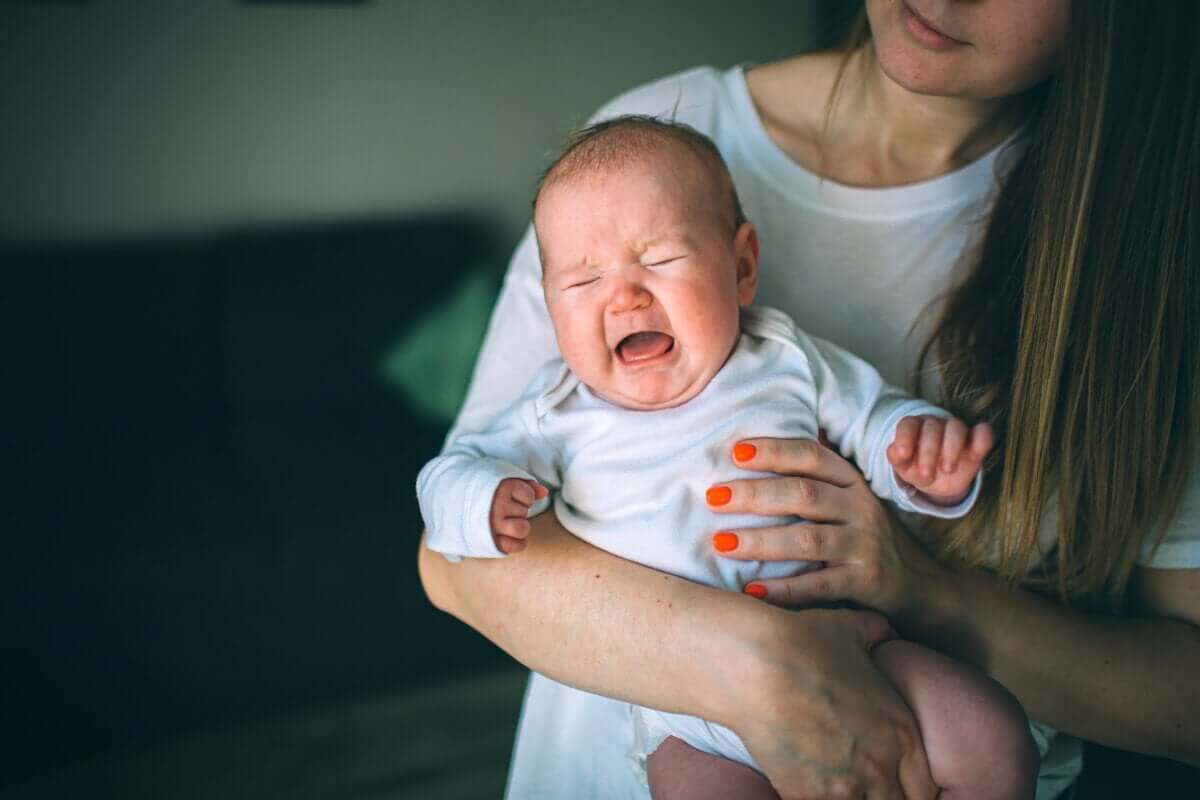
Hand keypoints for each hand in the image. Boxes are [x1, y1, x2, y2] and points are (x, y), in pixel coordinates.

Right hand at [489, 478, 548, 553]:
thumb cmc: (484, 489)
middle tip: (506, 509)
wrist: (452, 500)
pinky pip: (514, 546)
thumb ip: (526, 484)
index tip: (511, 496)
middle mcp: (497, 506)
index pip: (529, 496)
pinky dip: (518, 543)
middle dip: (519, 511)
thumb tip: (544, 492)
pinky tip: (512, 536)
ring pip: (522, 529)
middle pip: (525, 512)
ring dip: (520, 527)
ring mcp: (492, 524)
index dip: (525, 497)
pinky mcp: (489, 541)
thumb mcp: (503, 479)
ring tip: (509, 523)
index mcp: (501, 488)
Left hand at [707, 437, 949, 622]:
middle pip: (803, 495)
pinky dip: (784, 589)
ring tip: (721, 543)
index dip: (774, 451)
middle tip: (714, 497)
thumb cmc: (857, 533)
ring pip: (808, 539)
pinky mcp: (865, 582)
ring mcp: (864, 545)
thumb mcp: (843, 498)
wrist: (912, 581)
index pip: (811, 456)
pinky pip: (819, 585)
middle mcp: (860, 507)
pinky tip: (752, 591)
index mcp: (850, 481)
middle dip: (755, 494)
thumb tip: (743, 451)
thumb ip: (807, 478)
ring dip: (761, 541)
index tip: (735, 452)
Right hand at [732, 607, 935, 799]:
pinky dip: (813, 795)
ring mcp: (844, 785)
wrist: (754, 665)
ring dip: (847, 795)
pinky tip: (802, 779)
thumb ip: (879, 633)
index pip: (923, 785)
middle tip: (856, 777)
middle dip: (879, 792)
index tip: (890, 777)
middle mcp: (880, 764)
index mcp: (901, 730)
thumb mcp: (851, 627)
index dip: (907, 782)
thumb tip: (888, 634)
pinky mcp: (805, 795)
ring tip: (828, 778)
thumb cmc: (803, 641)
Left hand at [886, 416, 992, 505]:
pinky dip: (981, 440)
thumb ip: (896, 459)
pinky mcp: (976, 440)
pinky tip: (974, 456)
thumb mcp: (904, 467)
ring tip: (947, 469)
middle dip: (928, 452)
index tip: (903, 455)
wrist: (939, 481)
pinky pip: (983, 432)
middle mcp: (935, 424)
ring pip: (956, 427)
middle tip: (926, 475)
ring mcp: (956, 430)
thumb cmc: (918, 468)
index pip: (908, 424)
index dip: (904, 437)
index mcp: (914, 427)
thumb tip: (894, 451)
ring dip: (951, 448)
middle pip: (932, 427)